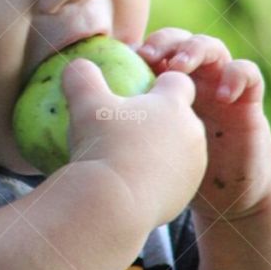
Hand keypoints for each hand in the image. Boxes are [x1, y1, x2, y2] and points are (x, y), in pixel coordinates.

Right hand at [60, 58, 207, 231]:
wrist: (116, 204)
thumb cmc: (103, 146)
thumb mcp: (85, 105)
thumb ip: (82, 77)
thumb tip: (76, 65)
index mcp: (174, 104)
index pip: (178, 82)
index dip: (160, 83)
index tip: (140, 93)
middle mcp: (192, 131)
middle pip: (181, 117)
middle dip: (162, 120)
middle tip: (130, 130)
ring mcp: (194, 164)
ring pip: (181, 149)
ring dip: (162, 151)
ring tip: (129, 160)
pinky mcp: (188, 193)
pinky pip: (174, 179)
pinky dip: (158, 179)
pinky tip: (132, 185)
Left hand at [132, 29, 270, 220]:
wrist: (228, 198)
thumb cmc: (180, 175)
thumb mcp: (143, 152)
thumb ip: (120, 135)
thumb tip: (74, 128)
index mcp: (165, 87)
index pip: (152, 53)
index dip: (137, 50)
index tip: (119, 61)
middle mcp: (193, 80)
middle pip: (179, 42)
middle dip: (164, 43)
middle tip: (148, 57)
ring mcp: (221, 87)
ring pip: (213, 48)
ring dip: (195, 50)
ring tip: (180, 67)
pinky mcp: (249, 101)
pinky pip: (248, 73)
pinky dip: (236, 75)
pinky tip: (222, 93)